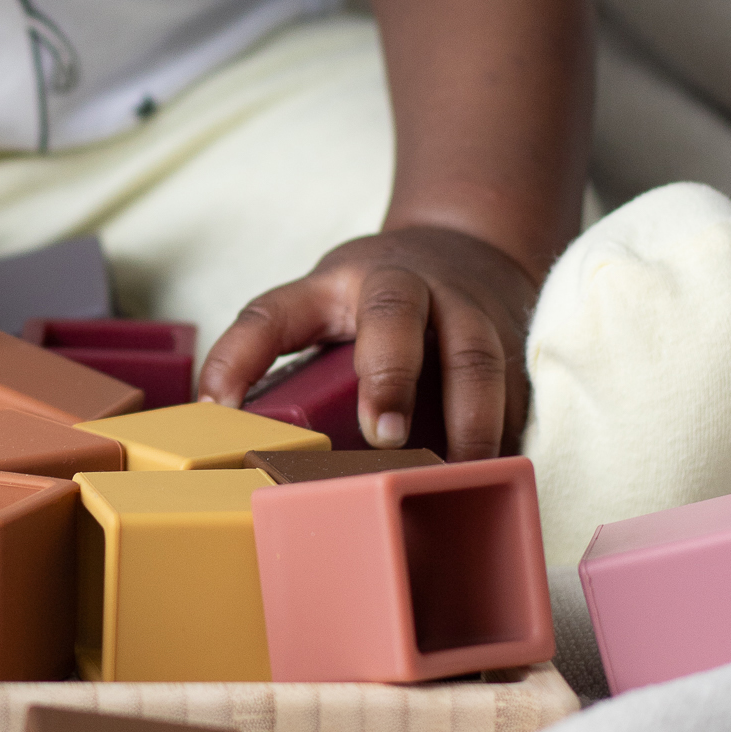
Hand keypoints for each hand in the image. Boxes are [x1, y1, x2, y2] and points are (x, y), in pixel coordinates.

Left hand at [196, 226, 538, 460]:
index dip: (245, 355)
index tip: (226, 409)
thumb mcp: (307, 301)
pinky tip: (490, 481)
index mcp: (337, 283)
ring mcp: (470, 313)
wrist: (470, 250)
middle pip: (396, 316)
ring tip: (454, 473)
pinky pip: (518, 398)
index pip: (277, 311)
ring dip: (467, 421)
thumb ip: (258, 343)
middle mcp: (410, 288)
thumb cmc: (369, 290)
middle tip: (383, 436)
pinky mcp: (516, 351)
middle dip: (389, 374)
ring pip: (476, 359)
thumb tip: (212, 410)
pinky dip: (505, 441)